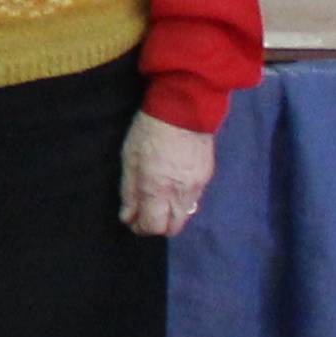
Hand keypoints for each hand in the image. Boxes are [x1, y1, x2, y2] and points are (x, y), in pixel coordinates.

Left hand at [120, 111, 215, 235]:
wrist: (184, 109)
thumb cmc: (149, 132)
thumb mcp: (130, 159)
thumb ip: (129, 191)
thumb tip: (128, 217)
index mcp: (159, 189)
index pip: (154, 226)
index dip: (141, 228)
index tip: (132, 220)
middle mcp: (181, 194)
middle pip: (174, 228)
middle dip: (158, 225)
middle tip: (145, 212)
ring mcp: (198, 186)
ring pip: (186, 215)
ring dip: (171, 213)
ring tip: (158, 198)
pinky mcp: (207, 176)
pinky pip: (194, 199)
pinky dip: (181, 200)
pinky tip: (172, 185)